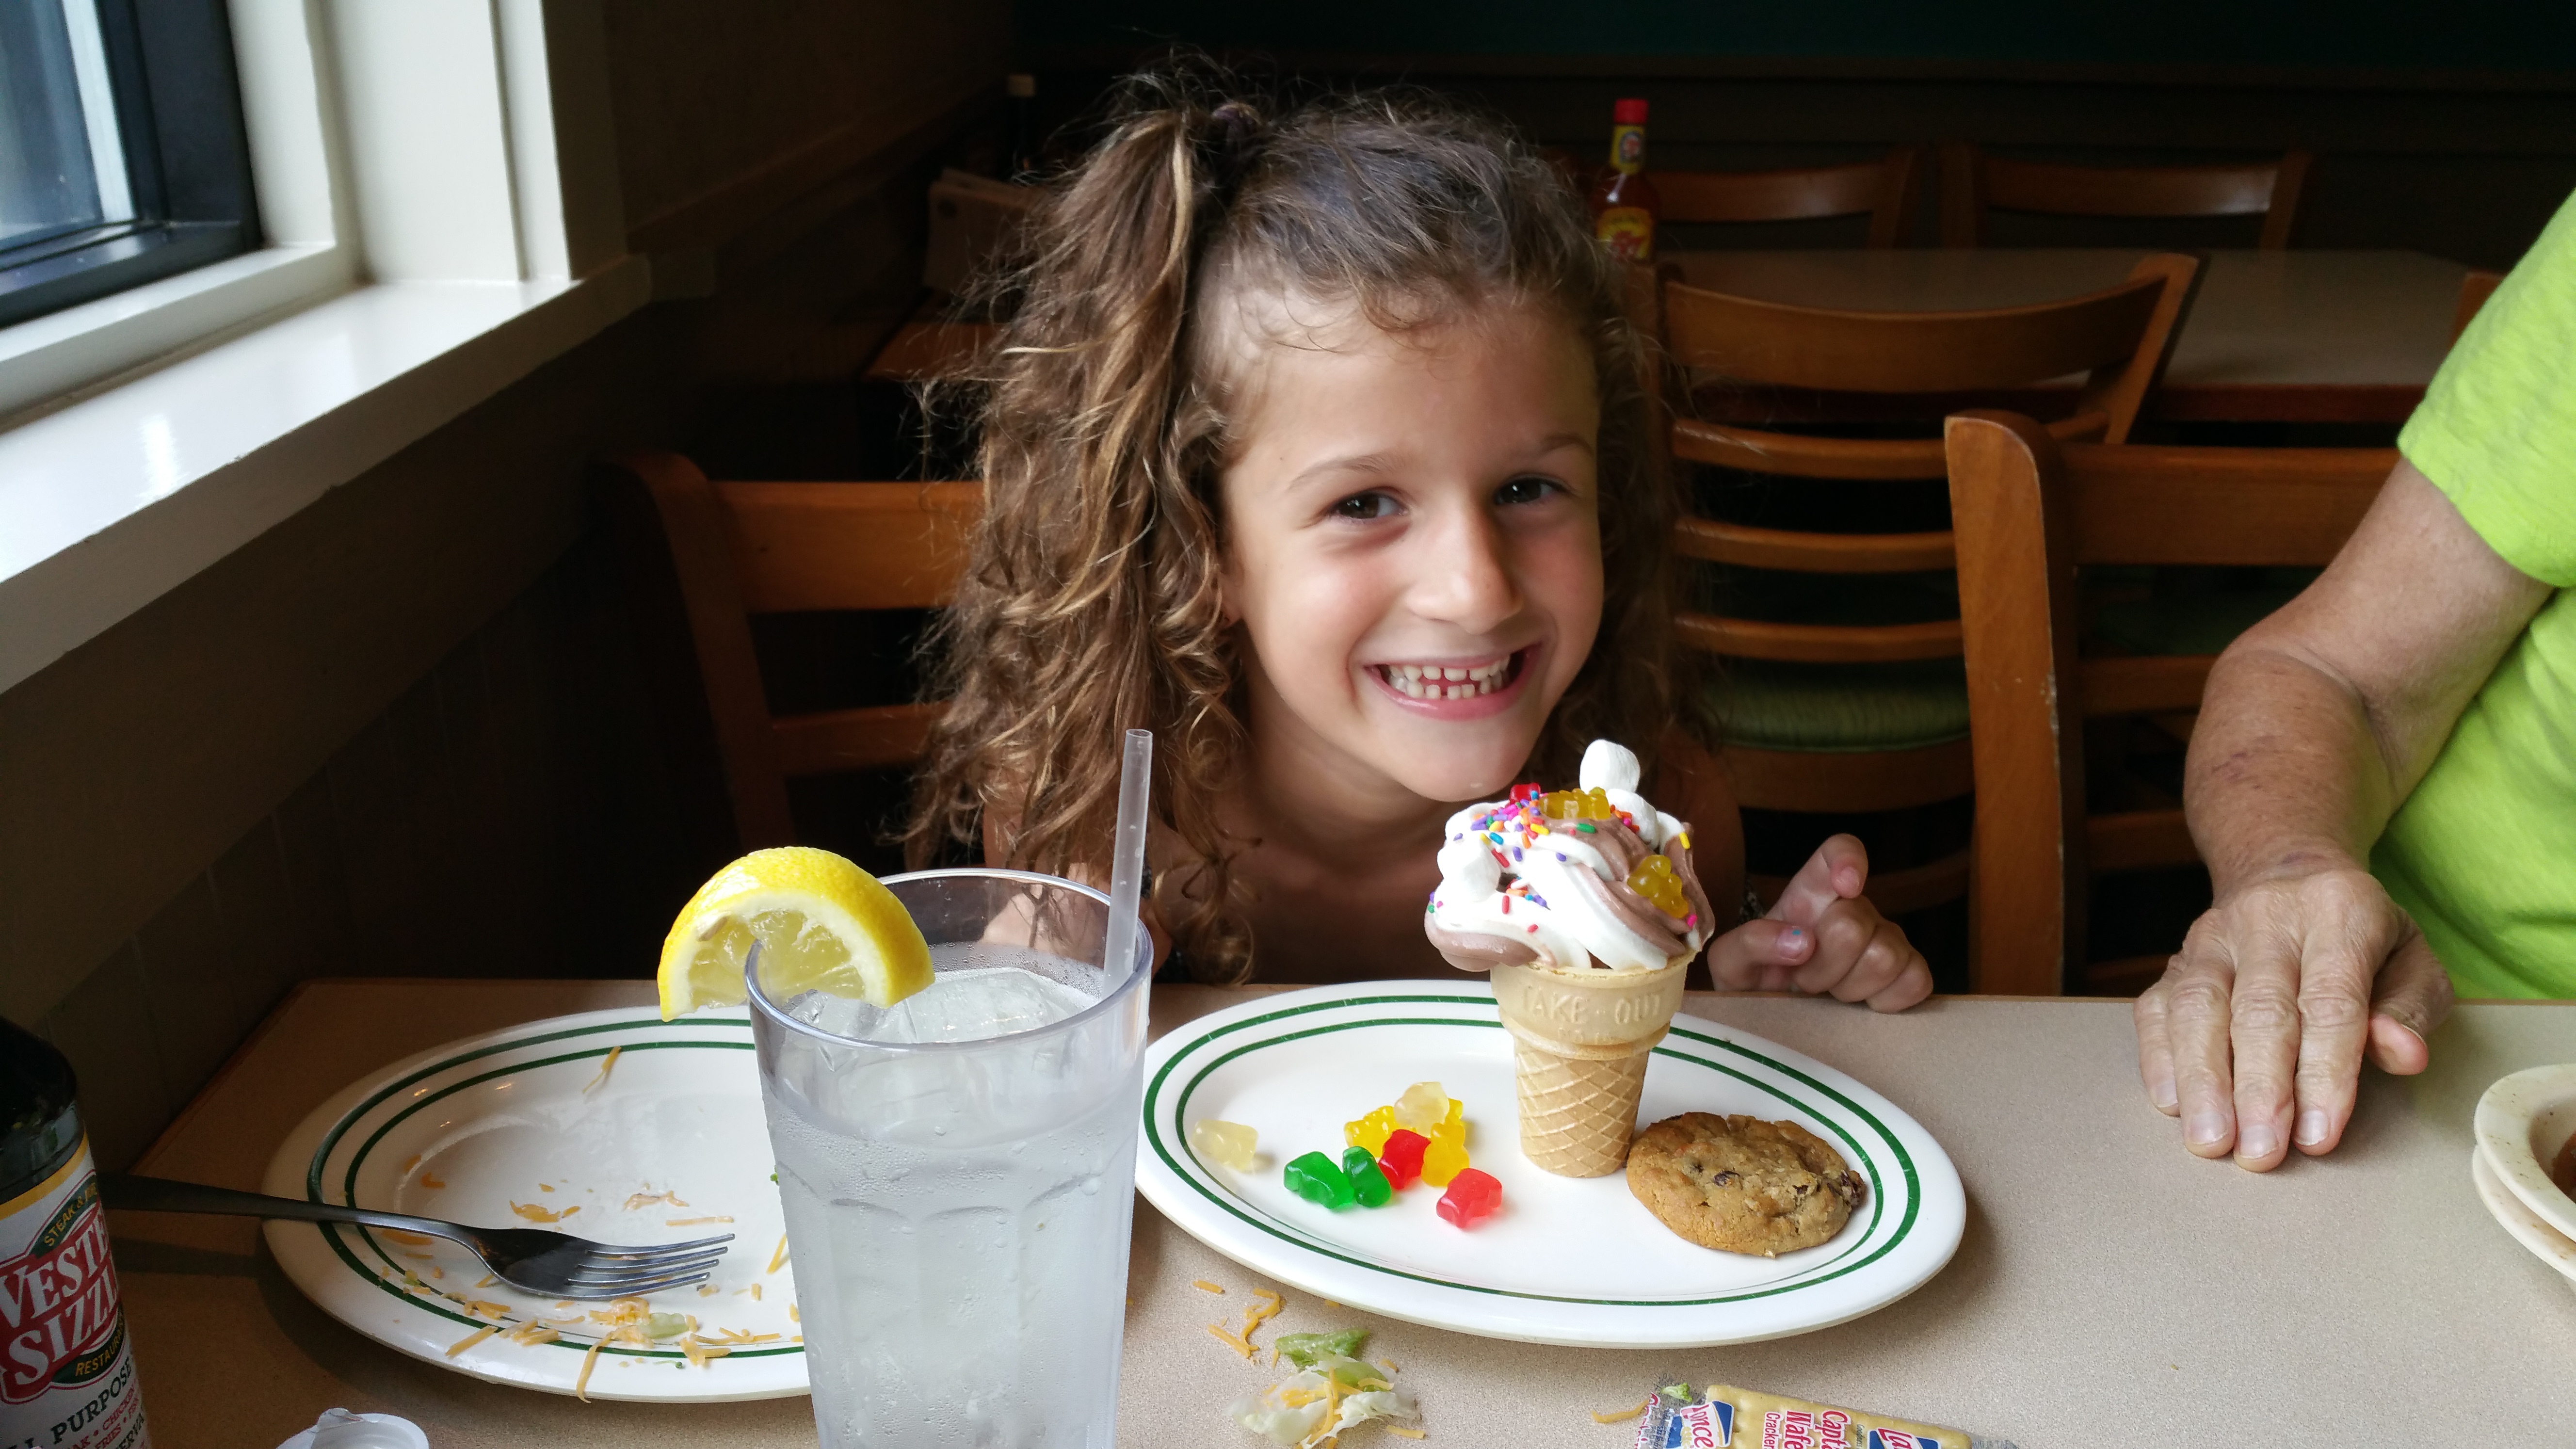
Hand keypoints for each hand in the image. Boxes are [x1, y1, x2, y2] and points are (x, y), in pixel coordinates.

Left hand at [1707, 835, 1930, 1011]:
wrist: (1773, 1017)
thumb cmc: (1753, 980)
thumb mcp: (1729, 963)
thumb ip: (1749, 944)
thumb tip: (1801, 942)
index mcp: (1810, 893)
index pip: (1840, 851)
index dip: (1848, 860)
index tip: (1845, 887)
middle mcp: (1854, 909)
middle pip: (1853, 924)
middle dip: (1822, 966)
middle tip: (1804, 980)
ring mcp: (1886, 939)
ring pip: (1886, 955)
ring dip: (1849, 986)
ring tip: (1829, 992)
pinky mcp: (1907, 973)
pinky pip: (1915, 981)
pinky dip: (1886, 1000)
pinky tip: (1861, 1004)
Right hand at [2134, 864, 2452, 1169]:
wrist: (2285, 869)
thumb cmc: (2360, 934)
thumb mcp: (2412, 958)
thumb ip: (2412, 1006)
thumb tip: (2401, 1053)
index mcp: (2339, 912)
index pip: (2330, 1001)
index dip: (2324, 1072)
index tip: (2320, 1135)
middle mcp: (2267, 917)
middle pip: (2259, 1008)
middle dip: (2260, 1088)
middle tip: (2262, 1153)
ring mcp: (2211, 937)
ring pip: (2198, 1007)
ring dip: (2202, 1079)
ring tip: (2212, 1141)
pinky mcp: (2174, 959)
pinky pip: (2157, 1007)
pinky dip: (2160, 1058)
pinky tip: (2172, 1104)